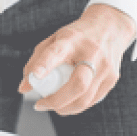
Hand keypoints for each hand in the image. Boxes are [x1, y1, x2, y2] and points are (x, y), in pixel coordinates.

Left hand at [17, 4, 136, 115]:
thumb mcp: (54, 40)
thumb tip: (24, 88)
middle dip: (57, 101)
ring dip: (65, 108)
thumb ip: (36, 61)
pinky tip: (68, 103)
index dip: (44, 65)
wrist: (110, 27)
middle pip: (78, 84)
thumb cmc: (76, 36)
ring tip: (53, 106)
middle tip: (41, 105)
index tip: (35, 77)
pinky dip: (77, 106)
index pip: (57, 52)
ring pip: (86, 98)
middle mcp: (91, 52)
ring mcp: (105, 67)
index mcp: (72, 39)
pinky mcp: (113, 78)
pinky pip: (93, 100)